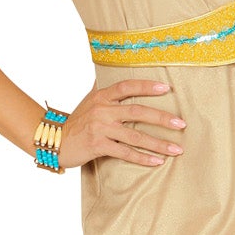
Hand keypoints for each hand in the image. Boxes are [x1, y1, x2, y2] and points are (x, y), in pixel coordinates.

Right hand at [57, 79, 185, 168]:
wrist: (53, 140)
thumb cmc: (77, 121)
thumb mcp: (89, 101)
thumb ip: (105, 89)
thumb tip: (116, 72)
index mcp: (102, 96)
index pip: (127, 86)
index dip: (147, 86)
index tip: (167, 88)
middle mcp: (102, 110)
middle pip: (137, 111)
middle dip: (162, 118)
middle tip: (181, 123)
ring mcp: (100, 128)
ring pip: (135, 135)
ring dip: (158, 143)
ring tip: (176, 149)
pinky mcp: (97, 146)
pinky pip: (125, 152)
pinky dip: (142, 158)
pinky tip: (157, 162)